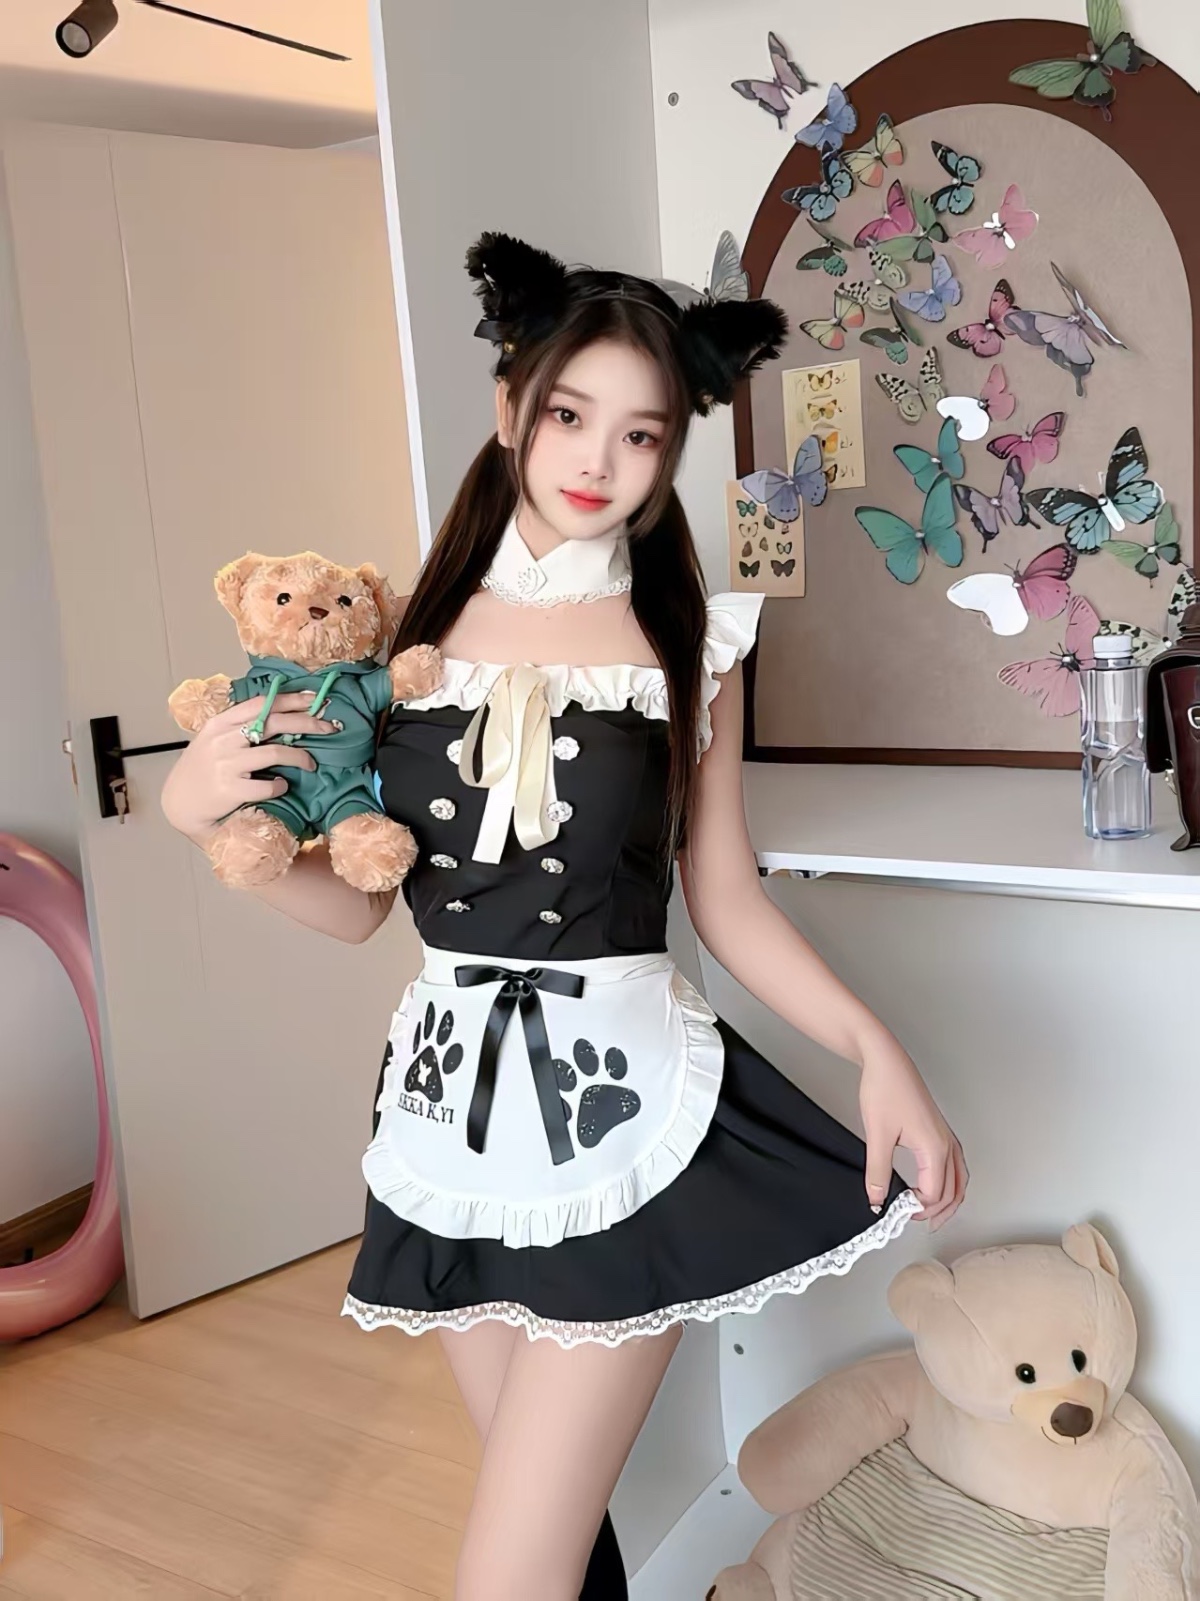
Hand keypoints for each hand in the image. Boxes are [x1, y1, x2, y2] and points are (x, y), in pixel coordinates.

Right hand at [160, 691, 337, 844]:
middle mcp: (222, 739)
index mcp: (220, 723)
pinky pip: (267, 785)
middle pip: (273, 722)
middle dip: (307, 723)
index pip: (261, 703)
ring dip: (300, 757)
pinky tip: (282, 786)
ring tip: (311, 763)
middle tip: (329, 728)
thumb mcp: (215, 740)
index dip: (291, 699)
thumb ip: (240, 727)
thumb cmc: (203, 769)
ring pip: (275, 752)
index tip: (315, 698)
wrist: (180, 803)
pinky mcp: (230, 789)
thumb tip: (283, 716)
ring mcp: (226, 764)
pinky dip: (280, 785)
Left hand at [859, 1041, 966, 1230]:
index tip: (897, 1215)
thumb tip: (876, 1199)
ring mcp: (946, 1137)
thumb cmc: (885, 1089)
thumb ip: (877, 1171)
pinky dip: (949, 1184)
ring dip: (948, 1201)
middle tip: (914, 1222)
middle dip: (936, 1212)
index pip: (934, 1194)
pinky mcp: (940, 1131)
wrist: (886, 1060)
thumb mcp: (877, 1135)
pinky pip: (954, 1166)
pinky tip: (934, 1187)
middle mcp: (946, 1144)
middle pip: (952, 1192)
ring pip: (958, 1180)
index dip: (917, 1210)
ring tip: (930, 1215)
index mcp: (935, 1148)